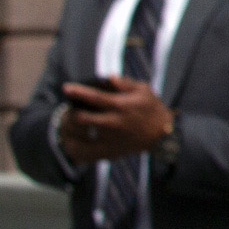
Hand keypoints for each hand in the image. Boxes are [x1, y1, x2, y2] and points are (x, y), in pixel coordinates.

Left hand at [56, 78, 170, 162]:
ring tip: (71, 123)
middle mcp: (113, 122)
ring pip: (80, 134)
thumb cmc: (153, 109)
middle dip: (72, 112)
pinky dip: (74, 146)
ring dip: (72, 127)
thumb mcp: (144, 90)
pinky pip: (85, 152)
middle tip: (70, 109)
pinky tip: (71, 141)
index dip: (78, 91)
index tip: (66, 87)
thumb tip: (109, 77)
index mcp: (120, 105)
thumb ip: (125, 83)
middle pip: (81, 117)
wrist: (162, 135)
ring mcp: (110, 138)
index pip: (94, 97)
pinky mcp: (109, 151)